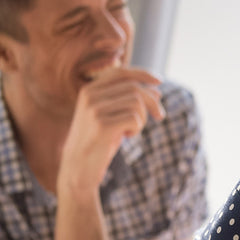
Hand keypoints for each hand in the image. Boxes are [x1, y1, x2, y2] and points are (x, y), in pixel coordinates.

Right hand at [59, 68, 164, 191]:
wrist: (78, 168)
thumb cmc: (98, 141)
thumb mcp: (112, 116)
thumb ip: (128, 101)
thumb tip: (157, 90)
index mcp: (89, 90)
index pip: (121, 72)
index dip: (142, 74)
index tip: (159, 81)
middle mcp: (89, 96)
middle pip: (134, 88)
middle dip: (152, 102)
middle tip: (161, 116)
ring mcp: (94, 110)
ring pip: (136, 102)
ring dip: (142, 118)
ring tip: (131, 130)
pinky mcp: (101, 125)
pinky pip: (134, 118)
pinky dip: (137, 128)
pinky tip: (125, 136)